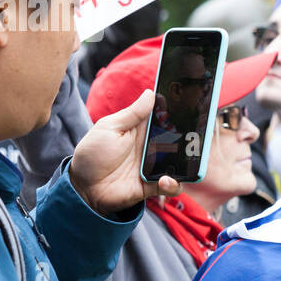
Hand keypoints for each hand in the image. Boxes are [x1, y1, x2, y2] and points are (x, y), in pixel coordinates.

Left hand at [71, 89, 181, 215]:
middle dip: (190, 136)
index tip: (189, 104)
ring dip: (186, 161)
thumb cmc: (93, 154)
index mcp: (141, 130)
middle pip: (178, 139)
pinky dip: (173, 184)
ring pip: (181, 162)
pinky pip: (172, 185)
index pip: (164, 117)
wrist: (84, 187)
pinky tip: (164, 180)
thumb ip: (132, 113)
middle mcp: (151, 147)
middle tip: (196, 134)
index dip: (176, 111)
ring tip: (184, 160)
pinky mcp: (153, 185)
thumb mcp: (109, 128)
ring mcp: (154, 166)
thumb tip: (151, 93)